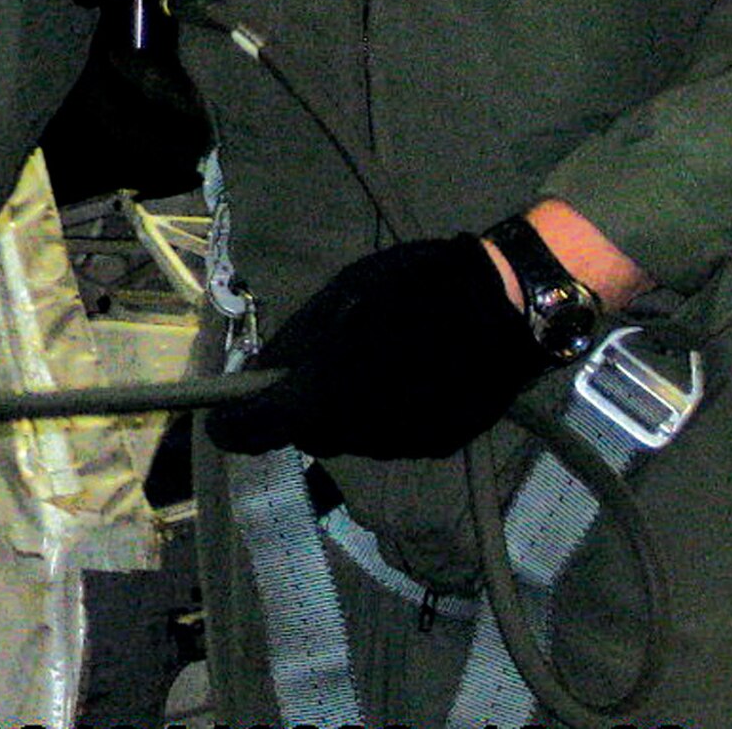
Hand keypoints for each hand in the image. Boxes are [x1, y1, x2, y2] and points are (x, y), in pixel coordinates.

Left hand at [206, 234, 546, 462]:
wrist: (511, 307)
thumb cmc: (416, 285)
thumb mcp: (341, 295)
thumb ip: (294, 345)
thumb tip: (254, 377)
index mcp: (329, 392)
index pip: (259, 431)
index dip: (232, 428)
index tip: (220, 420)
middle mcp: (362, 432)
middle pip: (309, 433)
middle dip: (300, 406)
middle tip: (315, 362)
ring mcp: (404, 445)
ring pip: (351, 436)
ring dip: (343, 409)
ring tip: (369, 360)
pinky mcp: (437, 445)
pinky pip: (391, 435)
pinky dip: (384, 413)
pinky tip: (408, 374)